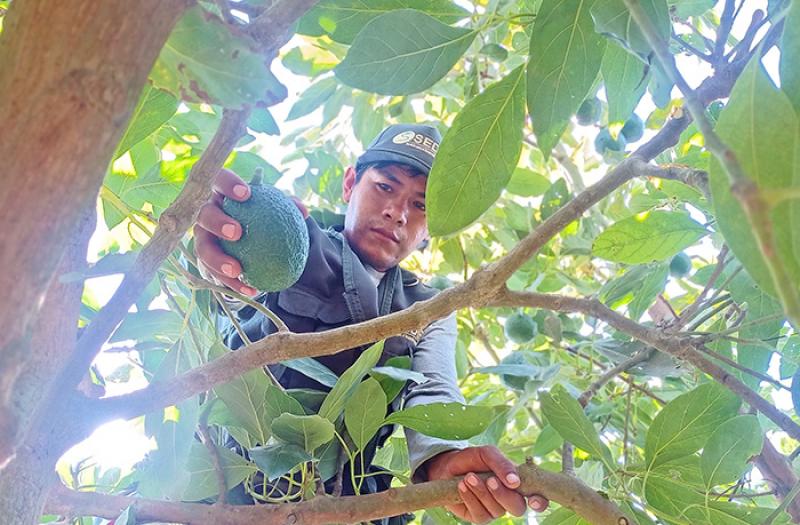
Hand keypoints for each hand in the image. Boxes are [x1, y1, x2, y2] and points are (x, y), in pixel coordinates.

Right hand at [193, 168, 307, 295]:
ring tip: (237, 270)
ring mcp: (202, 237)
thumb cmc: (264, 217)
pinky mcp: (204, 261)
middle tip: (237, 232)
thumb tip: (303, 211)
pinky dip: (232, 283)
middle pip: (204, 214)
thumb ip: (289, 208)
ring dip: (218, 259)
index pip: (219, 181)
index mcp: (221, 194)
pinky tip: (250, 290)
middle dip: (217, 222)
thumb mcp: (277, 210)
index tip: (246, 194)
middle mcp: (206, 213)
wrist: (250, 241)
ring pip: (202, 248)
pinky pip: (214, 274)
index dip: (227, 184)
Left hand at [424, 446, 548, 523]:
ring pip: (497, 510)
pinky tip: (462, 486)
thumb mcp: (487, 453)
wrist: (447, 465)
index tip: (532, 500)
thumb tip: (515, 481)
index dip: (539, 502)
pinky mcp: (478, 516)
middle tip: (490, 480)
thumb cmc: (472, 459)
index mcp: (517, 483)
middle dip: (504, 495)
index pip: (537, 498)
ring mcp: (494, 510)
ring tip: (469, 477)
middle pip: (518, 508)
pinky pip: (480, 515)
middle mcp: (509, 499)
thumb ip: (502, 464)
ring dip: (482, 492)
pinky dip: (470, 498)